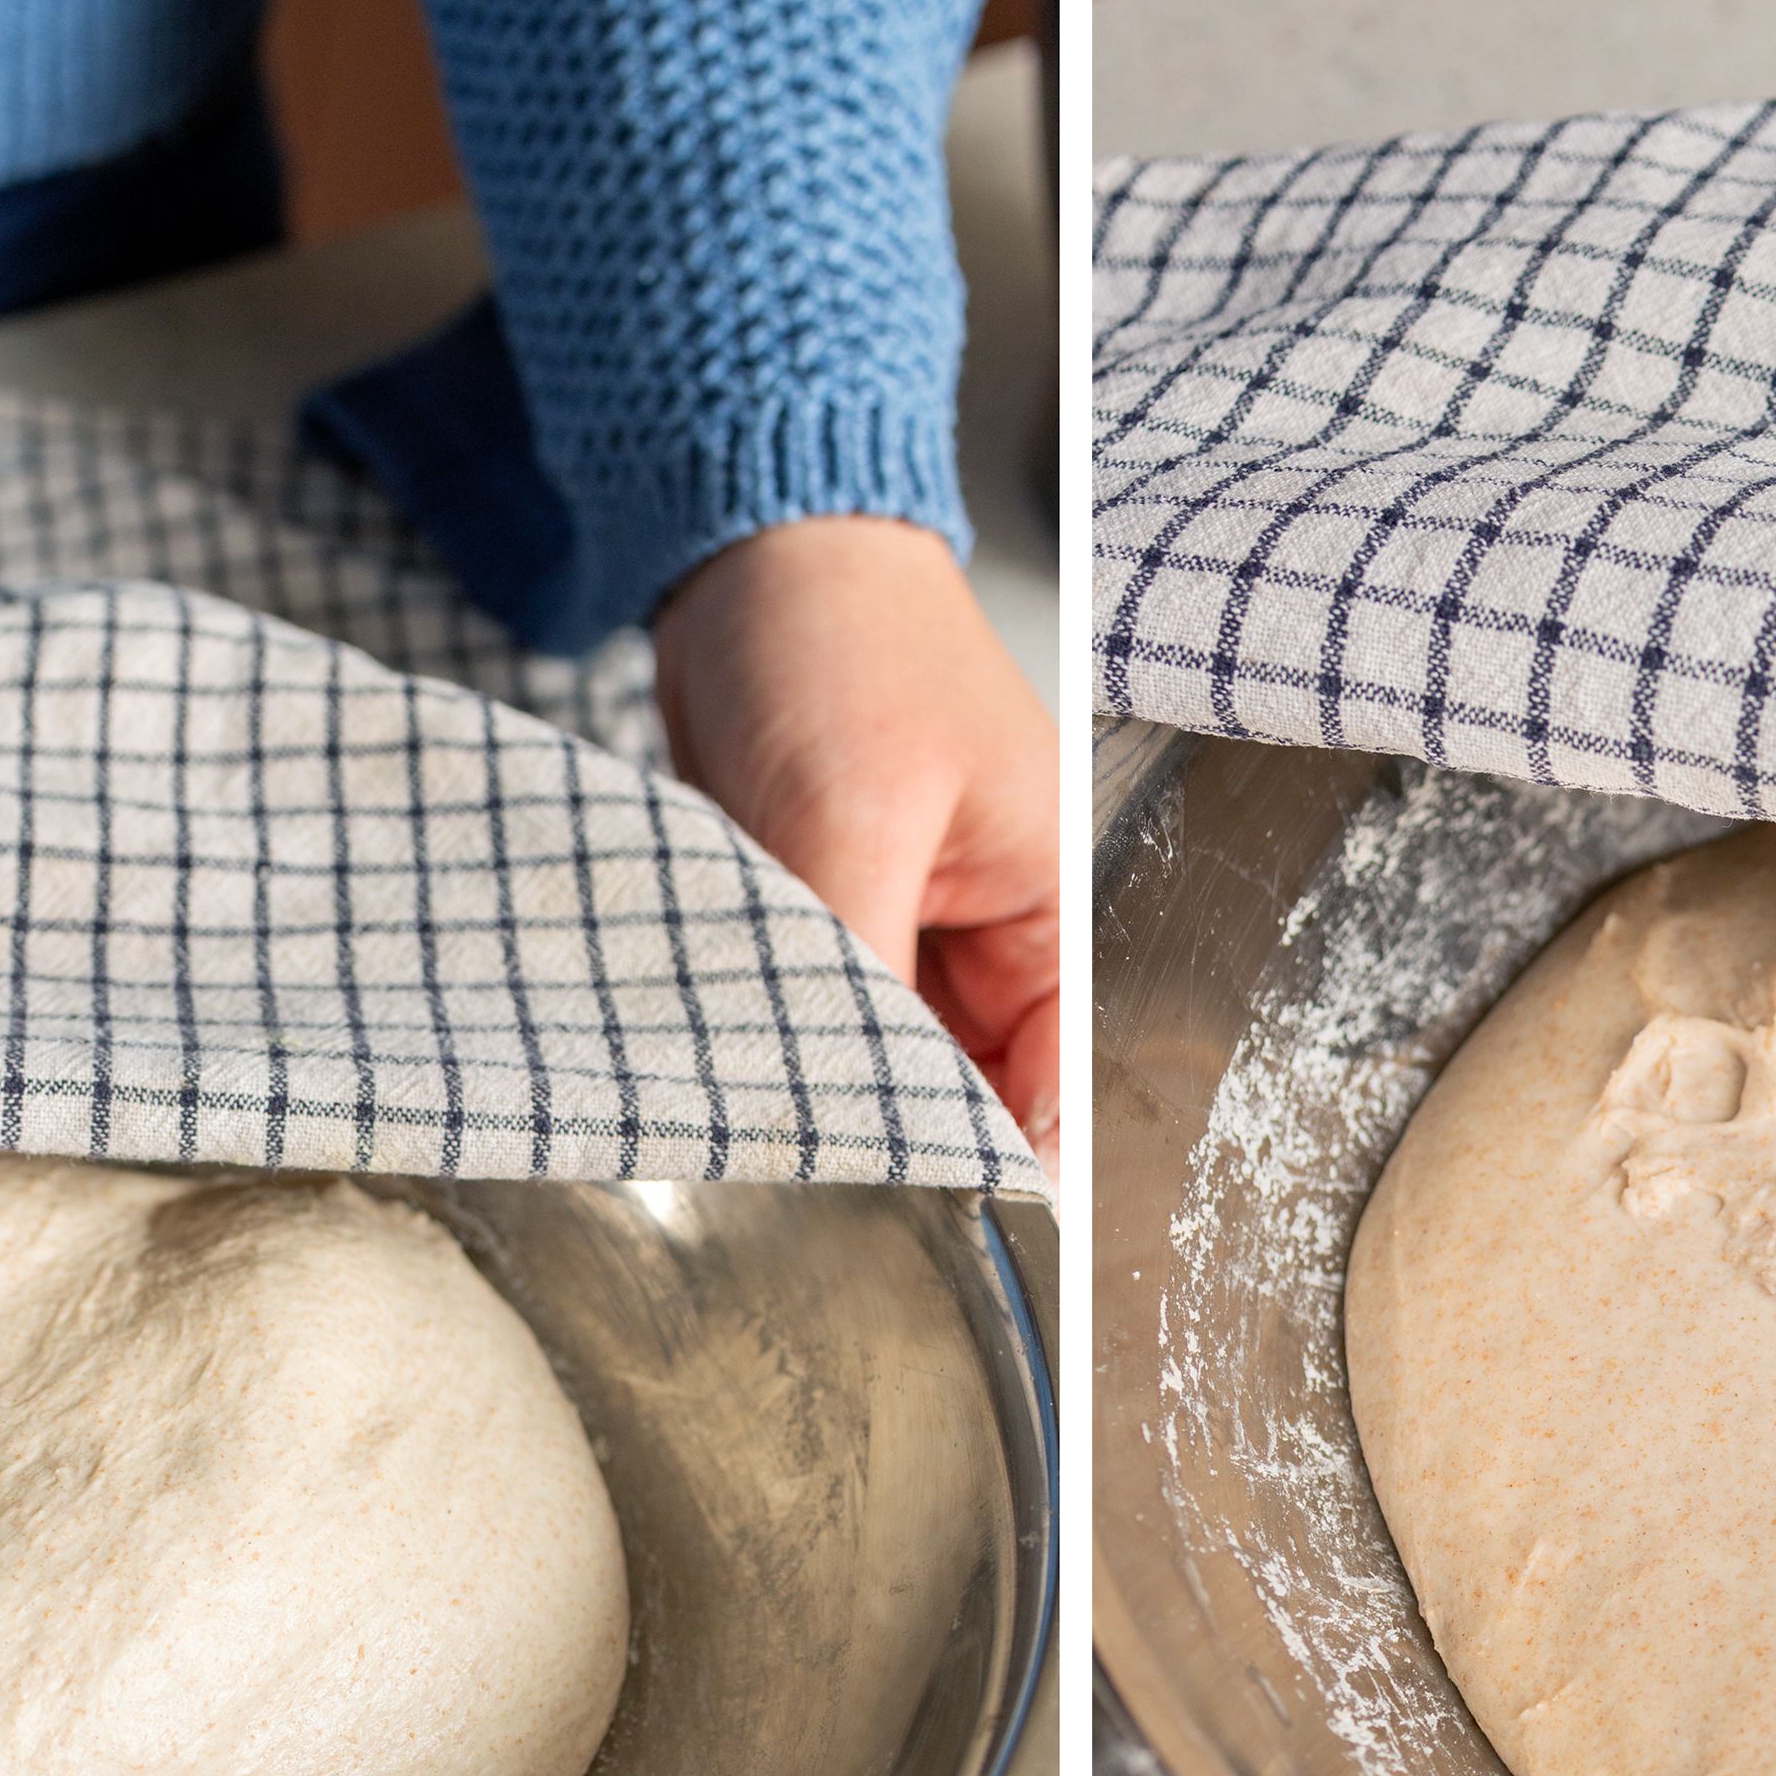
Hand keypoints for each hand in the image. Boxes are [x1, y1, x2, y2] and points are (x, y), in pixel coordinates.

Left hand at [651, 516, 1059, 1160]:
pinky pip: (805, 1020)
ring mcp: (903, 936)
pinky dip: (767, 1035)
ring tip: (747, 1101)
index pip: (1049, 1095)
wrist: (744, 549)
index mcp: (1055, 912)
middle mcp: (991, 940)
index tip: (900, 1226)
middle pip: (955, 1099)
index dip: (979, 1170)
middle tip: (797, 1180)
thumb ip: (857, 983)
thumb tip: (851, 1117)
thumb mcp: (854, 818)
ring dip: (813, 1080)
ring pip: (869, 1067)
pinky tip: (720, 1051)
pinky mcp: (823, 926)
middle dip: (884, 1133)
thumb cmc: (840, 637)